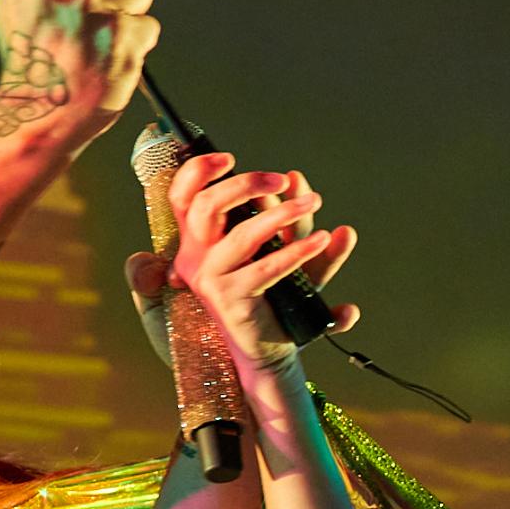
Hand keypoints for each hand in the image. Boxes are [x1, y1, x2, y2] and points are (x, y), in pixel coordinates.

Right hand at [0, 0, 158, 156]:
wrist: (41, 118)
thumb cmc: (31, 60)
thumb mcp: (17, 6)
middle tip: (100, 4)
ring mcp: (91, 13)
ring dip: (130, 10)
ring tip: (102, 37)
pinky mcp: (123, 39)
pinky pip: (148, 23)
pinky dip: (137, 41)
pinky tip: (112, 59)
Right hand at [163, 151, 357, 374]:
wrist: (273, 350)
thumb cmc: (278, 300)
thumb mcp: (291, 256)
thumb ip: (296, 223)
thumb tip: (300, 180)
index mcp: (204, 239)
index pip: (186, 196)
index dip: (199, 171)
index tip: (230, 158)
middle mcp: (200, 255)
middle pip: (208, 205)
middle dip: (246, 184)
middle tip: (285, 182)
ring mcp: (212, 278)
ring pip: (243, 233)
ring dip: (282, 215)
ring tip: (312, 205)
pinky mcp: (231, 299)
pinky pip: (267, 267)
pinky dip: (298, 251)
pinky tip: (322, 240)